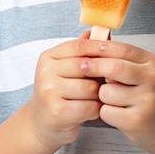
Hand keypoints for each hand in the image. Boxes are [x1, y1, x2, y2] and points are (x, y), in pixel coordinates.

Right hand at [28, 33, 101, 150]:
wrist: (41, 122)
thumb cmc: (59, 93)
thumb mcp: (66, 68)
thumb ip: (82, 51)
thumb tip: (99, 31)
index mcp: (48, 57)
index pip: (78, 46)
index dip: (98, 47)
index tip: (113, 51)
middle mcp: (45, 73)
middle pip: (85, 66)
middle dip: (101, 74)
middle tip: (109, 80)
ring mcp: (49, 92)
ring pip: (89, 88)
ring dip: (99, 94)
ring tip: (98, 97)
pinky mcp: (56, 113)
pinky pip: (88, 107)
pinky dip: (95, 109)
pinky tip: (92, 110)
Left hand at [81, 40, 154, 153]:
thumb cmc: (149, 96)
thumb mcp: (142, 71)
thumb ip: (121, 56)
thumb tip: (94, 34)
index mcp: (152, 62)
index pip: (121, 49)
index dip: (98, 48)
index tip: (83, 51)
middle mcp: (152, 79)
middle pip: (113, 68)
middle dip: (93, 67)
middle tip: (81, 68)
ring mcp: (147, 100)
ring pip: (107, 91)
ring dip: (102, 96)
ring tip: (112, 100)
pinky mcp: (138, 121)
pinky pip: (107, 111)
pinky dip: (105, 113)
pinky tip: (117, 114)